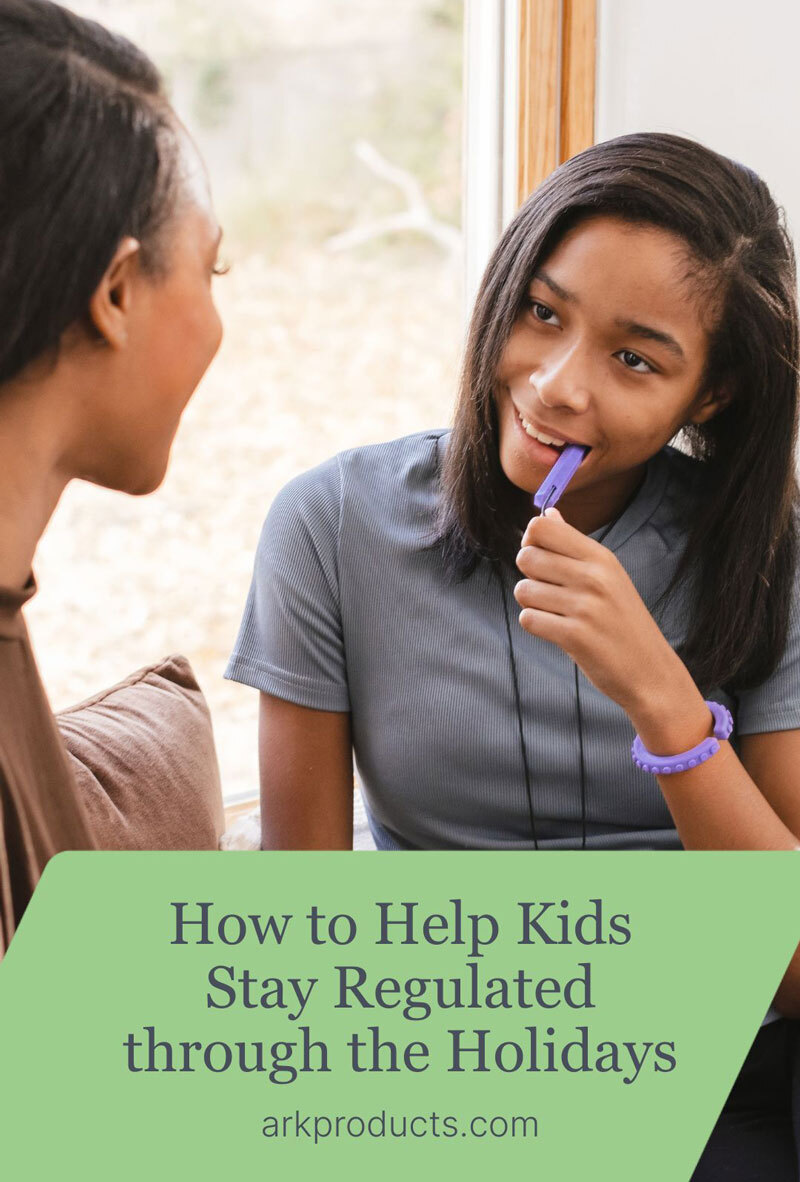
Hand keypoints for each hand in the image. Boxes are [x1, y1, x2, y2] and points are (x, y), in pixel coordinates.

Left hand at [514, 507, 697, 723]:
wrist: (650, 671)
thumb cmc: (623, 621)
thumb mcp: (608, 576)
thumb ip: (573, 545)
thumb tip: (549, 514)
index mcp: (601, 557)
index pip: (542, 528)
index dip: (531, 542)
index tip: (543, 559)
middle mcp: (593, 577)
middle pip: (526, 556)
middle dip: (529, 574)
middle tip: (550, 591)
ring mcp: (584, 606)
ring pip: (523, 589)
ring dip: (532, 603)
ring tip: (557, 614)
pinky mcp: (574, 636)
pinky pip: (528, 619)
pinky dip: (536, 626)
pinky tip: (557, 631)